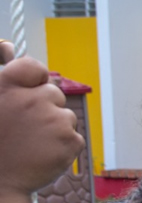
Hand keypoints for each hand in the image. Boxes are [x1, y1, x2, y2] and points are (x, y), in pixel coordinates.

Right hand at [0, 53, 84, 194]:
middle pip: (54, 93)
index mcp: (7, 86)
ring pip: (65, 117)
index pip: (34, 67)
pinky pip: (74, 137)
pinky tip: (42, 157)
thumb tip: (6, 46)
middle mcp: (32, 99)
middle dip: (44, 109)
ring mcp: (54, 120)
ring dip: (54, 129)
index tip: (29, 92)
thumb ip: (2, 73)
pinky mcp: (70, 140)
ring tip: (30, 146)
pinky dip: (62, 148)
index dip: (34, 80)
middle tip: (24, 130)